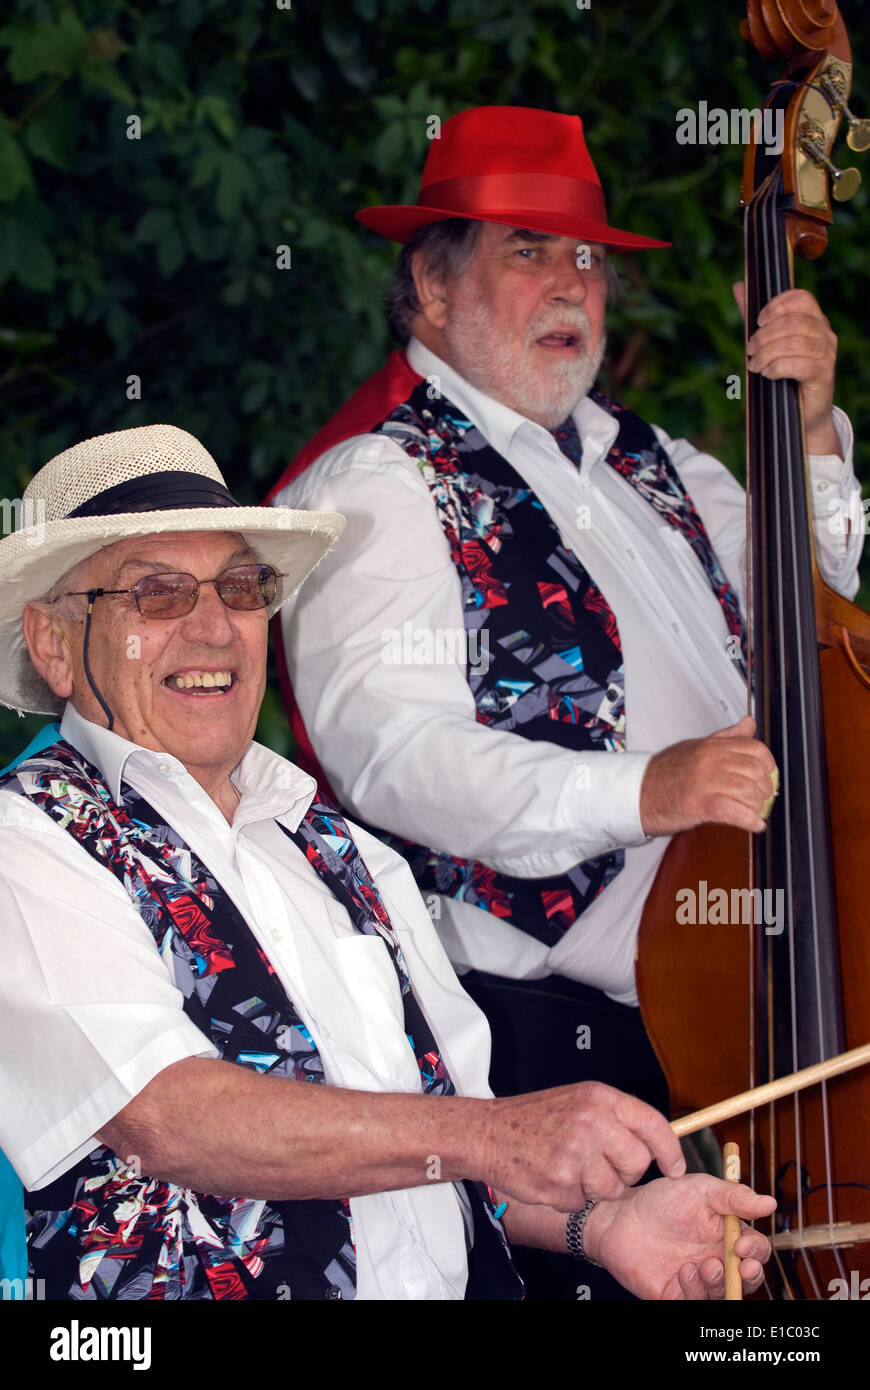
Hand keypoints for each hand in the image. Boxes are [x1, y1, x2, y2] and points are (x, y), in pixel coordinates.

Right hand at [480, 1080, 684, 1209]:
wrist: (489, 1132)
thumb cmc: (536, 1118)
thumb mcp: (579, 1100)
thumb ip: (615, 1117)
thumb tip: (656, 1142)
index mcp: (599, 1098)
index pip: (653, 1124)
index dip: (670, 1150)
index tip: (676, 1168)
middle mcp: (591, 1122)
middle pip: (637, 1163)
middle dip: (624, 1172)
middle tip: (598, 1163)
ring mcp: (575, 1153)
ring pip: (612, 1189)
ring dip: (595, 1187)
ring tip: (570, 1167)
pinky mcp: (560, 1182)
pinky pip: (584, 1203)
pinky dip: (571, 1197)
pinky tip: (553, 1177)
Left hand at [584, 1173, 776, 1299]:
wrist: (620, 1216)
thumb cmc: (661, 1199)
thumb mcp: (700, 1190)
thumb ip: (733, 1197)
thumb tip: (769, 1203)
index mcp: (726, 1235)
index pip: (756, 1250)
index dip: (756, 1251)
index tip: (743, 1244)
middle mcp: (717, 1259)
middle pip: (748, 1279)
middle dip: (751, 1276)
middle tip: (741, 1266)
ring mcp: (698, 1279)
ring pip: (724, 1294)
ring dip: (720, 1283)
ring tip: (705, 1265)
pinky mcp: (677, 1295)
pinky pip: (695, 1302)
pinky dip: (696, 1291)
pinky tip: (684, 1272)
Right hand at [640, 715, 777, 835]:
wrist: (636, 794)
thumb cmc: (663, 774)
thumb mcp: (696, 747)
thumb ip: (726, 737)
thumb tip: (748, 723)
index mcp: (712, 746)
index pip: (755, 749)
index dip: (768, 765)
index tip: (767, 776)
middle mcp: (711, 761)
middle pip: (756, 772)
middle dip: (764, 789)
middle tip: (761, 798)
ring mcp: (706, 782)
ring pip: (749, 792)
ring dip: (757, 806)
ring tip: (754, 812)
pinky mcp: (700, 804)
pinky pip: (735, 811)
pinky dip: (749, 820)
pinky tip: (754, 824)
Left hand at [733, 283, 838, 455]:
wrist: (801, 413)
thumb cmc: (783, 374)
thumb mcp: (766, 341)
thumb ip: (753, 316)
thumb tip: (739, 286)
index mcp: (813, 319)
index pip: (801, 298)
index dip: (777, 305)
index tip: (758, 321)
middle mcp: (824, 333)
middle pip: (794, 321)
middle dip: (765, 335)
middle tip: (749, 350)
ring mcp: (827, 354)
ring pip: (796, 342)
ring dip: (768, 353)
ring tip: (755, 365)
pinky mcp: (824, 375)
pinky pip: (800, 364)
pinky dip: (778, 367)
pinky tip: (767, 374)